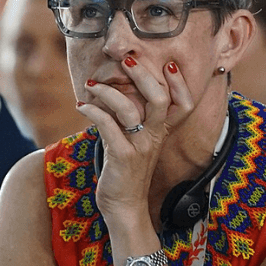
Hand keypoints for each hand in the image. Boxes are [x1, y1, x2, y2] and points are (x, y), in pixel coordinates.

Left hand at [77, 58, 193, 219]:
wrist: (124, 206)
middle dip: (143, 74)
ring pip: (130, 108)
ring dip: (108, 92)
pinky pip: (107, 125)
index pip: (183, 103)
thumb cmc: (126, 172)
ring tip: (92, 85)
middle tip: (126, 60)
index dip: (180, 83)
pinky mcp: (122, 155)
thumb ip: (133, 122)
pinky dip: (93, 111)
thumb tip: (117, 96)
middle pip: (159, 98)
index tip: (167, 62)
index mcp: (161, 132)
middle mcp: (155, 137)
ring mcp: (140, 146)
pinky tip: (82, 107)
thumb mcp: (135, 144)